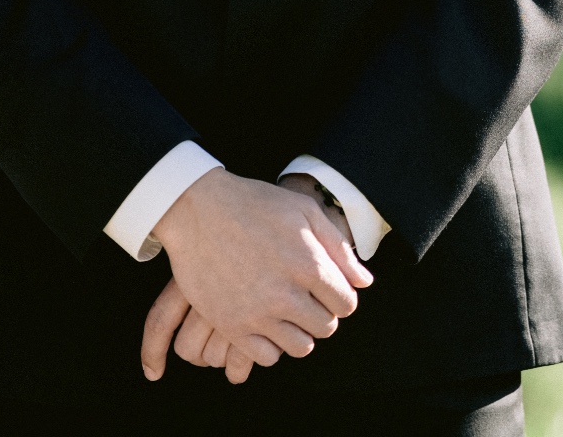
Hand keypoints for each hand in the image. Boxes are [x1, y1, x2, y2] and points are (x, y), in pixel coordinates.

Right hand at [140, 168, 372, 380]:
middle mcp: (286, 294)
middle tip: (303, 295)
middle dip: (320, 312)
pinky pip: (267, 357)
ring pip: (300, 347)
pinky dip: (271, 344)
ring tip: (285, 310)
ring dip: (299, 331)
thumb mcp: (303, 211)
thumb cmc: (254, 204)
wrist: (197, 210)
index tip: (324, 286)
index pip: (346, 303)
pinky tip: (264, 321)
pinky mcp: (232, 326)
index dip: (339, 295)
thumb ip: (338, 248)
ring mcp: (258, 314)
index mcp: (309, 264)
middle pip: (326, 327)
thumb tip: (365, 283)